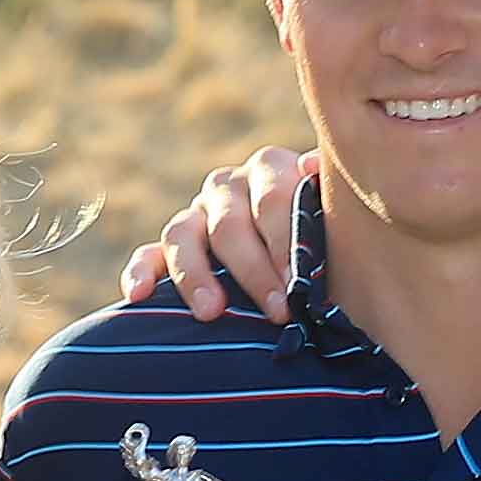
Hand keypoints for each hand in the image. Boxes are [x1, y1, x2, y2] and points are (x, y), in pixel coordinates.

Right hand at [120, 146, 318, 323]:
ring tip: (212, 313)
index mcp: (271, 170)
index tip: (300, 284)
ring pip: (181, 234)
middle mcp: (228, 186)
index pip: (271, 199)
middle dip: (253, 270)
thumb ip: (328, 194)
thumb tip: (311, 167)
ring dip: (195, 275)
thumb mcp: (342, 218)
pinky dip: (139, 272)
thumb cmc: (337, 244)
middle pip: (229, 222)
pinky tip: (138, 294)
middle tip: (277, 311)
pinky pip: (148, 255)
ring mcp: (196, 216)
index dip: (285, 242)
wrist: (319, 266)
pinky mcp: (168, 249)